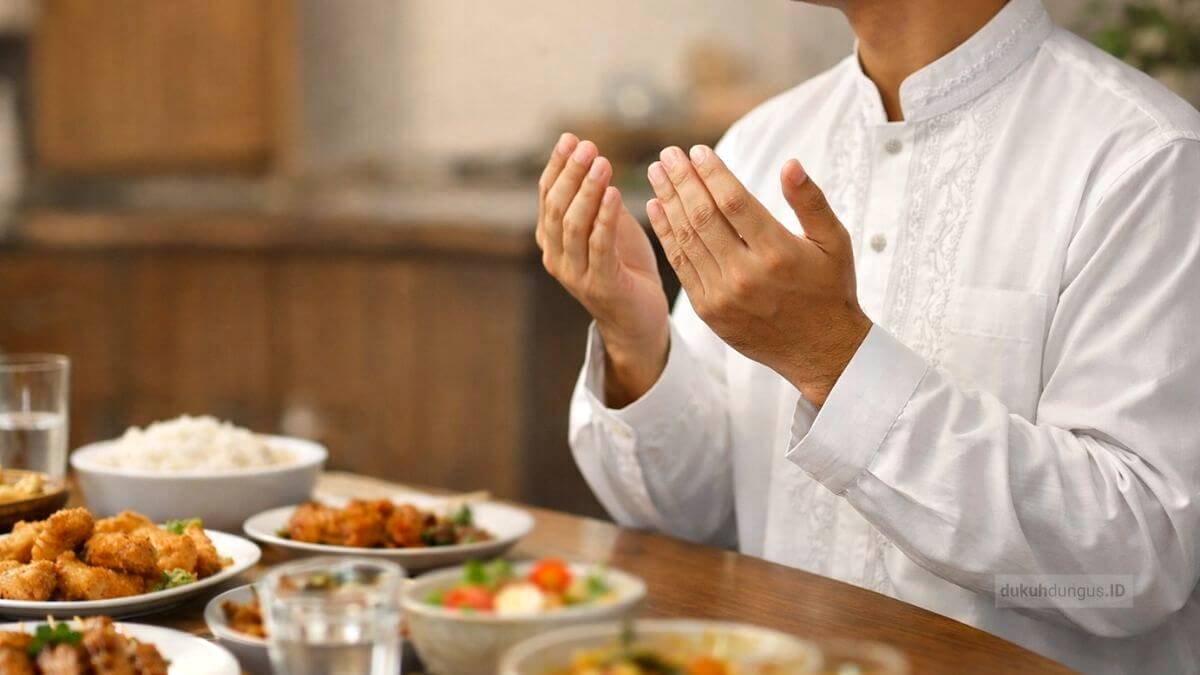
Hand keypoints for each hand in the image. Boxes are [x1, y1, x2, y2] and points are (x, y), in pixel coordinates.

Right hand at [537, 133, 670, 405]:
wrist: (640, 321)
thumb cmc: (626, 269)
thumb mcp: (610, 228)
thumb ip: (597, 201)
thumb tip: (593, 159)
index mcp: (553, 240)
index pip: (547, 196)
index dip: (557, 165)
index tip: (572, 138)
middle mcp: (557, 257)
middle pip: (556, 207)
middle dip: (572, 173)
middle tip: (590, 146)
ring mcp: (575, 274)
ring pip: (573, 225)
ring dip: (587, 190)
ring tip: (604, 163)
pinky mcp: (600, 286)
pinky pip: (599, 247)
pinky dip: (604, 218)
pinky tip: (615, 194)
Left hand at [644, 145, 871, 405]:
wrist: (820, 352)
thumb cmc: (829, 289)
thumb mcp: (834, 242)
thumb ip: (810, 201)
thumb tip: (789, 163)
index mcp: (777, 253)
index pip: (734, 202)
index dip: (712, 173)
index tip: (697, 151)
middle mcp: (746, 275)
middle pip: (703, 217)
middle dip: (682, 181)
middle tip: (668, 154)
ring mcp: (723, 295)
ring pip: (686, 239)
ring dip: (668, 202)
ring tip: (657, 173)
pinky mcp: (708, 311)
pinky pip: (681, 265)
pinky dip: (666, 235)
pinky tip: (656, 209)